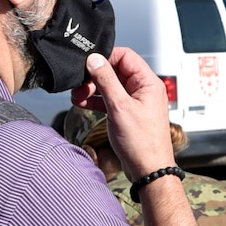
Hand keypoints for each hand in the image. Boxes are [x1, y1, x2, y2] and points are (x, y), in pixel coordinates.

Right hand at [81, 49, 175, 182]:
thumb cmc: (142, 143)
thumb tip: (95, 59)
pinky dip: (96, 100)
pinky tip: (81, 103)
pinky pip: (110, 99)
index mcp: (148, 83)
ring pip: (110, 85)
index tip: (88, 65)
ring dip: (92, 88)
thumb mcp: (120, 107)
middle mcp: (144, 90)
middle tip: (80, 85)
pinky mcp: (128, 113)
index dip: (105, 58)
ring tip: (77, 95)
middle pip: (116, 70)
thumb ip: (106, 81)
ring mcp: (136, 102)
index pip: (126, 56)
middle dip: (95, 75)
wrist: (148, 169)